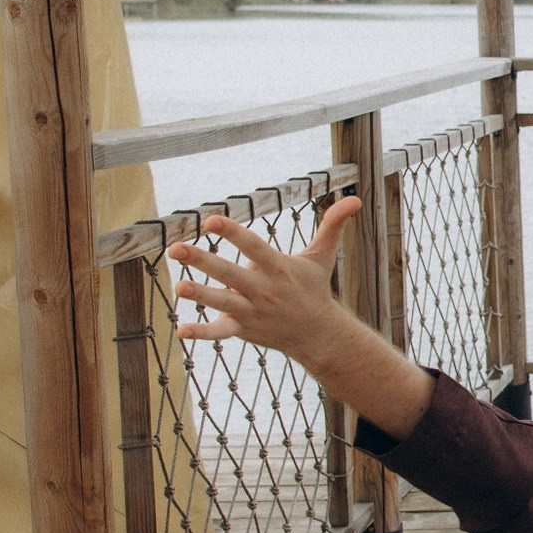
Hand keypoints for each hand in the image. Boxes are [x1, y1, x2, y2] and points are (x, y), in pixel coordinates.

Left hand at [166, 197, 364, 369]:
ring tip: (179, 286)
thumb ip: (332, 225)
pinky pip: (221, 332)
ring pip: (223, 302)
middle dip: (203, 261)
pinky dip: (203, 333)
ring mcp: (253, 311)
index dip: (232, 232)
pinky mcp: (244, 329)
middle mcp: (264, 290)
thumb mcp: (323, 256)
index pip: (253, 246)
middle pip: (231, 273)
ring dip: (201, 295)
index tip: (210, 220)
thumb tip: (356, 199)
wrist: (318, 333)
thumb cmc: (314, 288)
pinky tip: (182, 330)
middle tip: (176, 248)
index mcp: (279, 268)